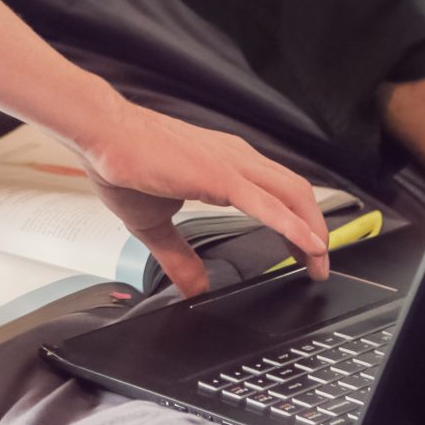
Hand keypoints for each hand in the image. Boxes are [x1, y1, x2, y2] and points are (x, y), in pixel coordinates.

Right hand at [66, 96, 332, 298]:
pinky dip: (292, 224)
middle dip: (315, 229)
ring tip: (320, 259)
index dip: (297, 222)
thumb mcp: (154, 224)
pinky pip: (266, 202)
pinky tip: (307, 243)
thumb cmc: (122, 163)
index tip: (306, 251)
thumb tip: (193, 289)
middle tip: (321, 264)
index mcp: (224, 165)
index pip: (276, 193)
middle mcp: (236, 159)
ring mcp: (231, 164)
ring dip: (311, 229)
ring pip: (291, 194)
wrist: (102, 135)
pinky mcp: (219, 175)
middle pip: (295, 192)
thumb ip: (178, 257)